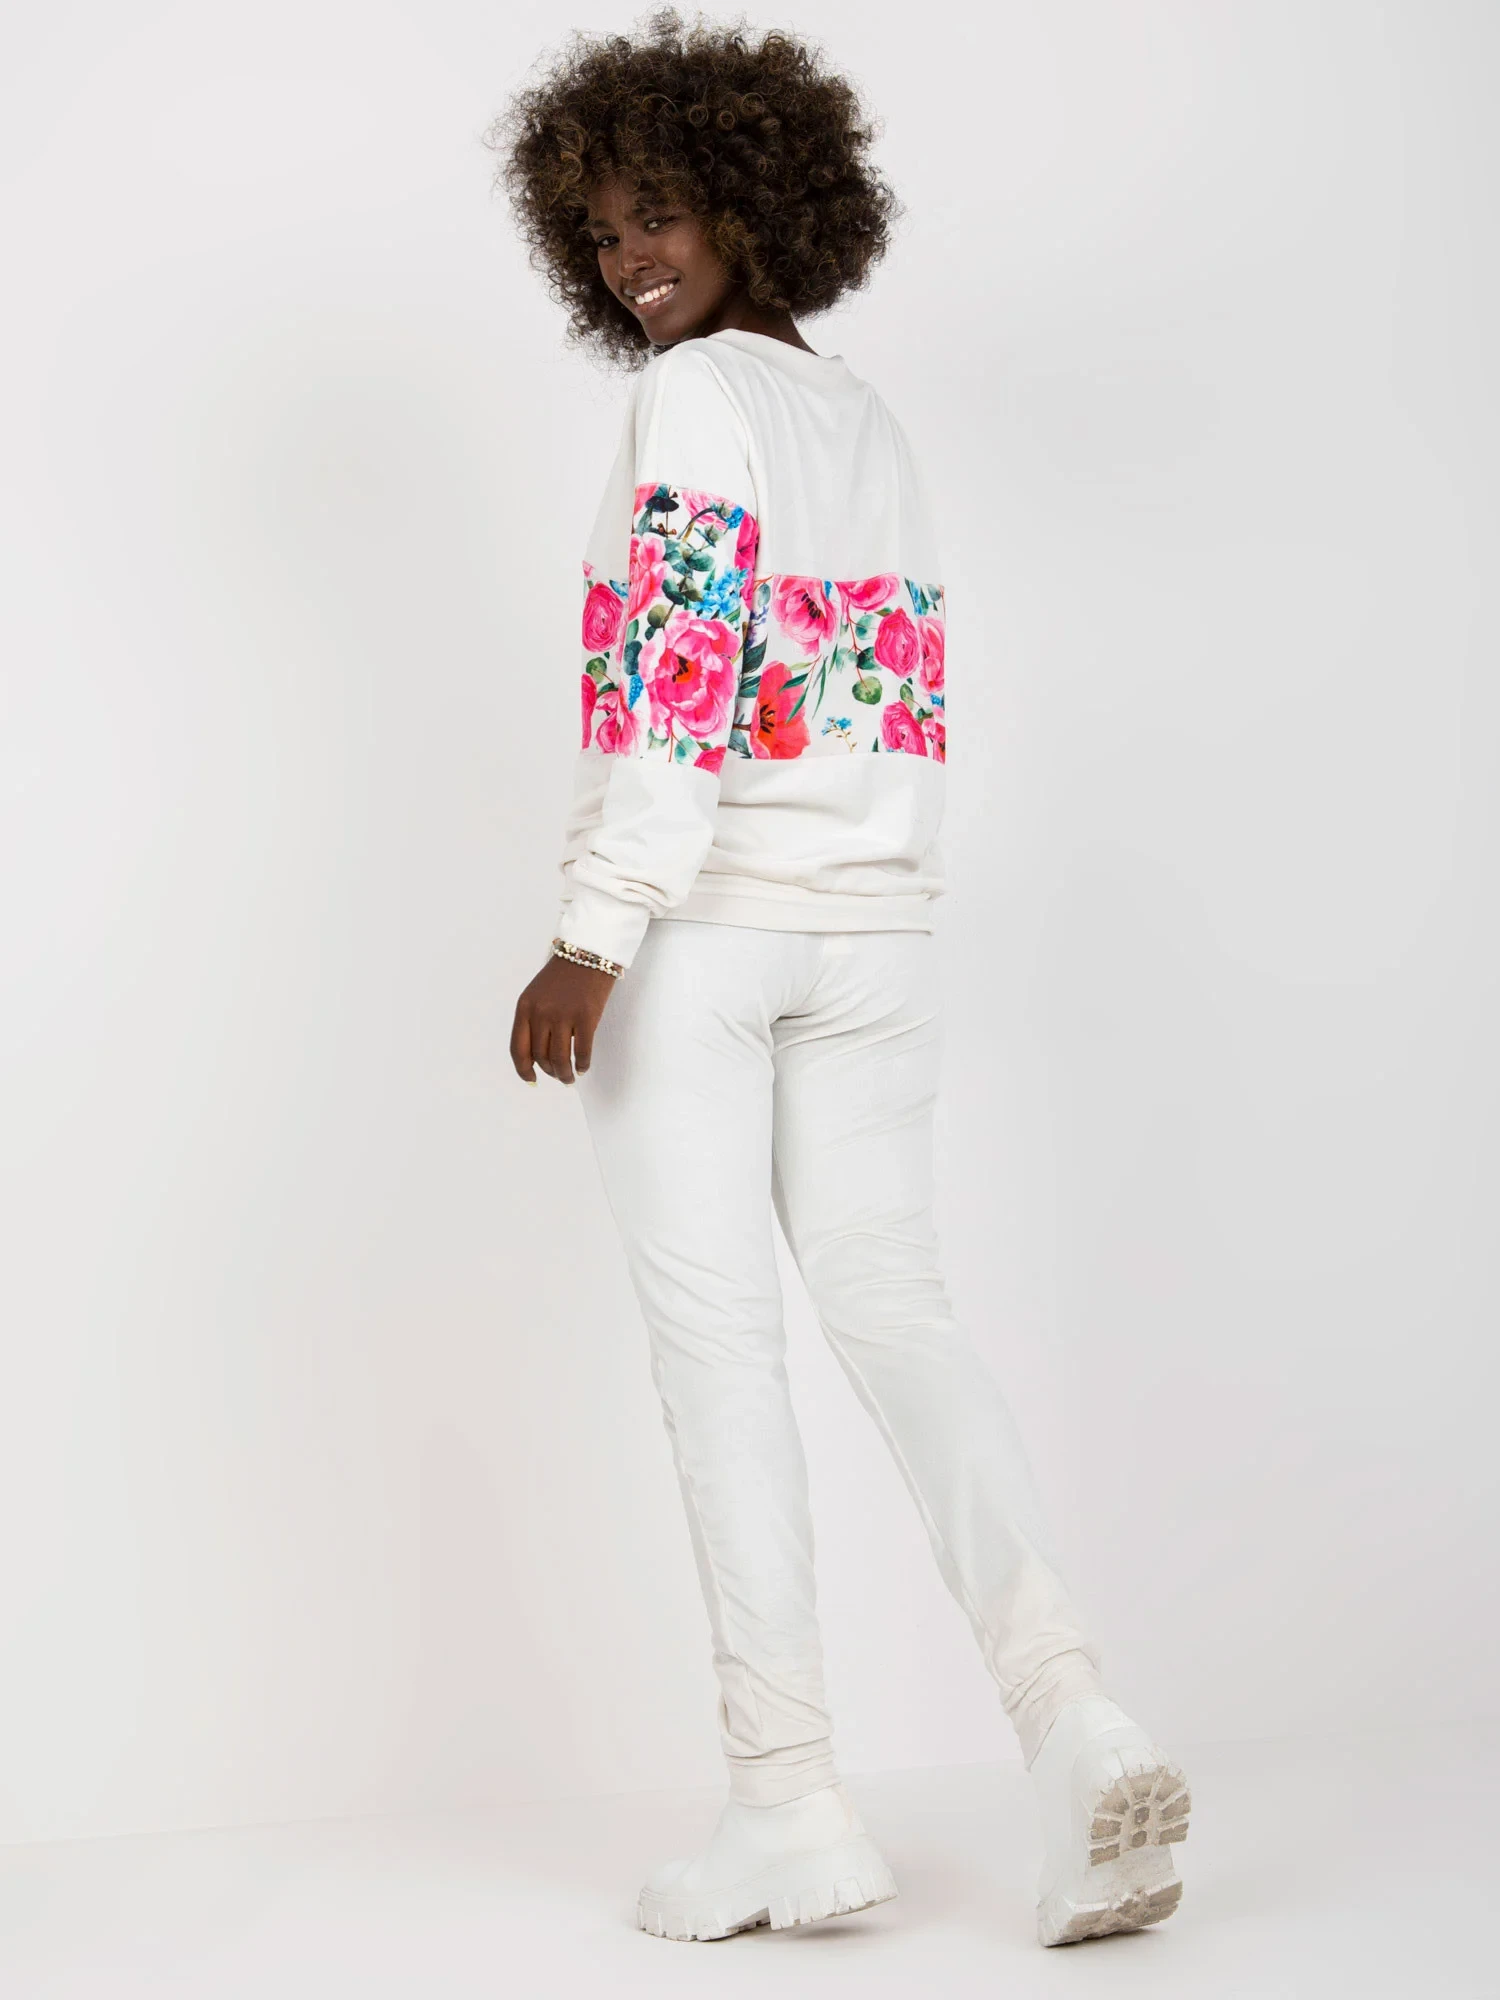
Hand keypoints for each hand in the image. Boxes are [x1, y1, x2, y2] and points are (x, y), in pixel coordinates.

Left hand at [510, 954, 617, 1084]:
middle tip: (559, 1076)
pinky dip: (582, 1064)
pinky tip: (583, 1067)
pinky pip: (582, 1052)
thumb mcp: (538, 994)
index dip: (523, 1070)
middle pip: (541, 1057)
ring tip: (570, 1077)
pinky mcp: (586, 1017)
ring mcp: (563, 1015)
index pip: (518, 1048)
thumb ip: (533, 1020)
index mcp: (525, 1007)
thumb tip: (538, 1056)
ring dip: (565, 1074)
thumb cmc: (564, 975)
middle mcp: (541, 1013)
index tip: (531, 1080)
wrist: (588, 952)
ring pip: (560, 1059)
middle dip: (550, 1072)